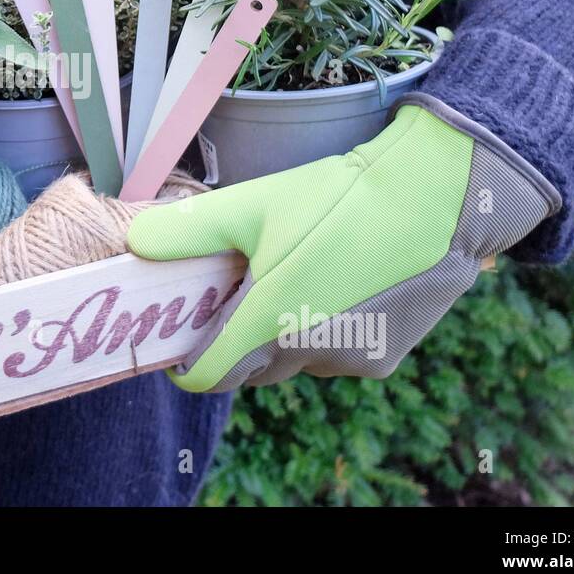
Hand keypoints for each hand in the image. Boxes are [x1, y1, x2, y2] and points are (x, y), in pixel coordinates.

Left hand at [127, 93, 560, 392]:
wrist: (439, 197)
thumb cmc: (340, 198)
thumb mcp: (254, 204)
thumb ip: (188, 230)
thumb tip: (134, 241)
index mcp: (268, 321)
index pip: (207, 375)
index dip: (185, 361)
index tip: (178, 337)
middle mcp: (307, 353)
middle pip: (248, 367)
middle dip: (232, 339)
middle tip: (231, 293)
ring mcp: (349, 361)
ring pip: (291, 360)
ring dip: (279, 335)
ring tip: (287, 278)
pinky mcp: (384, 359)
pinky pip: (334, 354)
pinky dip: (322, 332)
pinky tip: (334, 284)